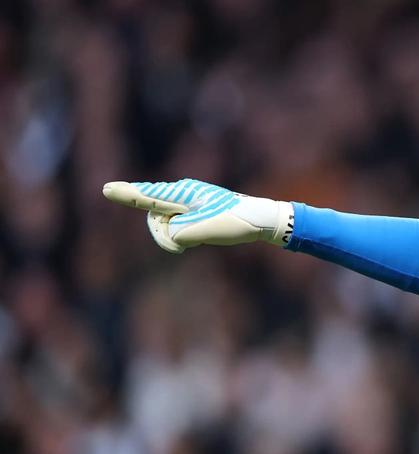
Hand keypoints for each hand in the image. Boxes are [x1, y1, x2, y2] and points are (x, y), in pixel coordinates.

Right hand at [102, 179, 293, 252]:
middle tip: (184, 247)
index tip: (107, 189)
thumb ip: (179, 232)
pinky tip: (201, 236)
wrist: (260, 220)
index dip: (128, 195)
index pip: (151, 195)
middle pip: (154, 216)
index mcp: (186, 193)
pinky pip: (176, 226)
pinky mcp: (191, 212)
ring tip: (201, 237)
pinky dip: (185, 236)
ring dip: (177, 237)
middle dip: (163, 235)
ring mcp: (186, 202)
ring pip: (165, 224)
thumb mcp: (206, 230)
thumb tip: (168, 234)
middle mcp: (183, 194)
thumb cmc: (236, 222)